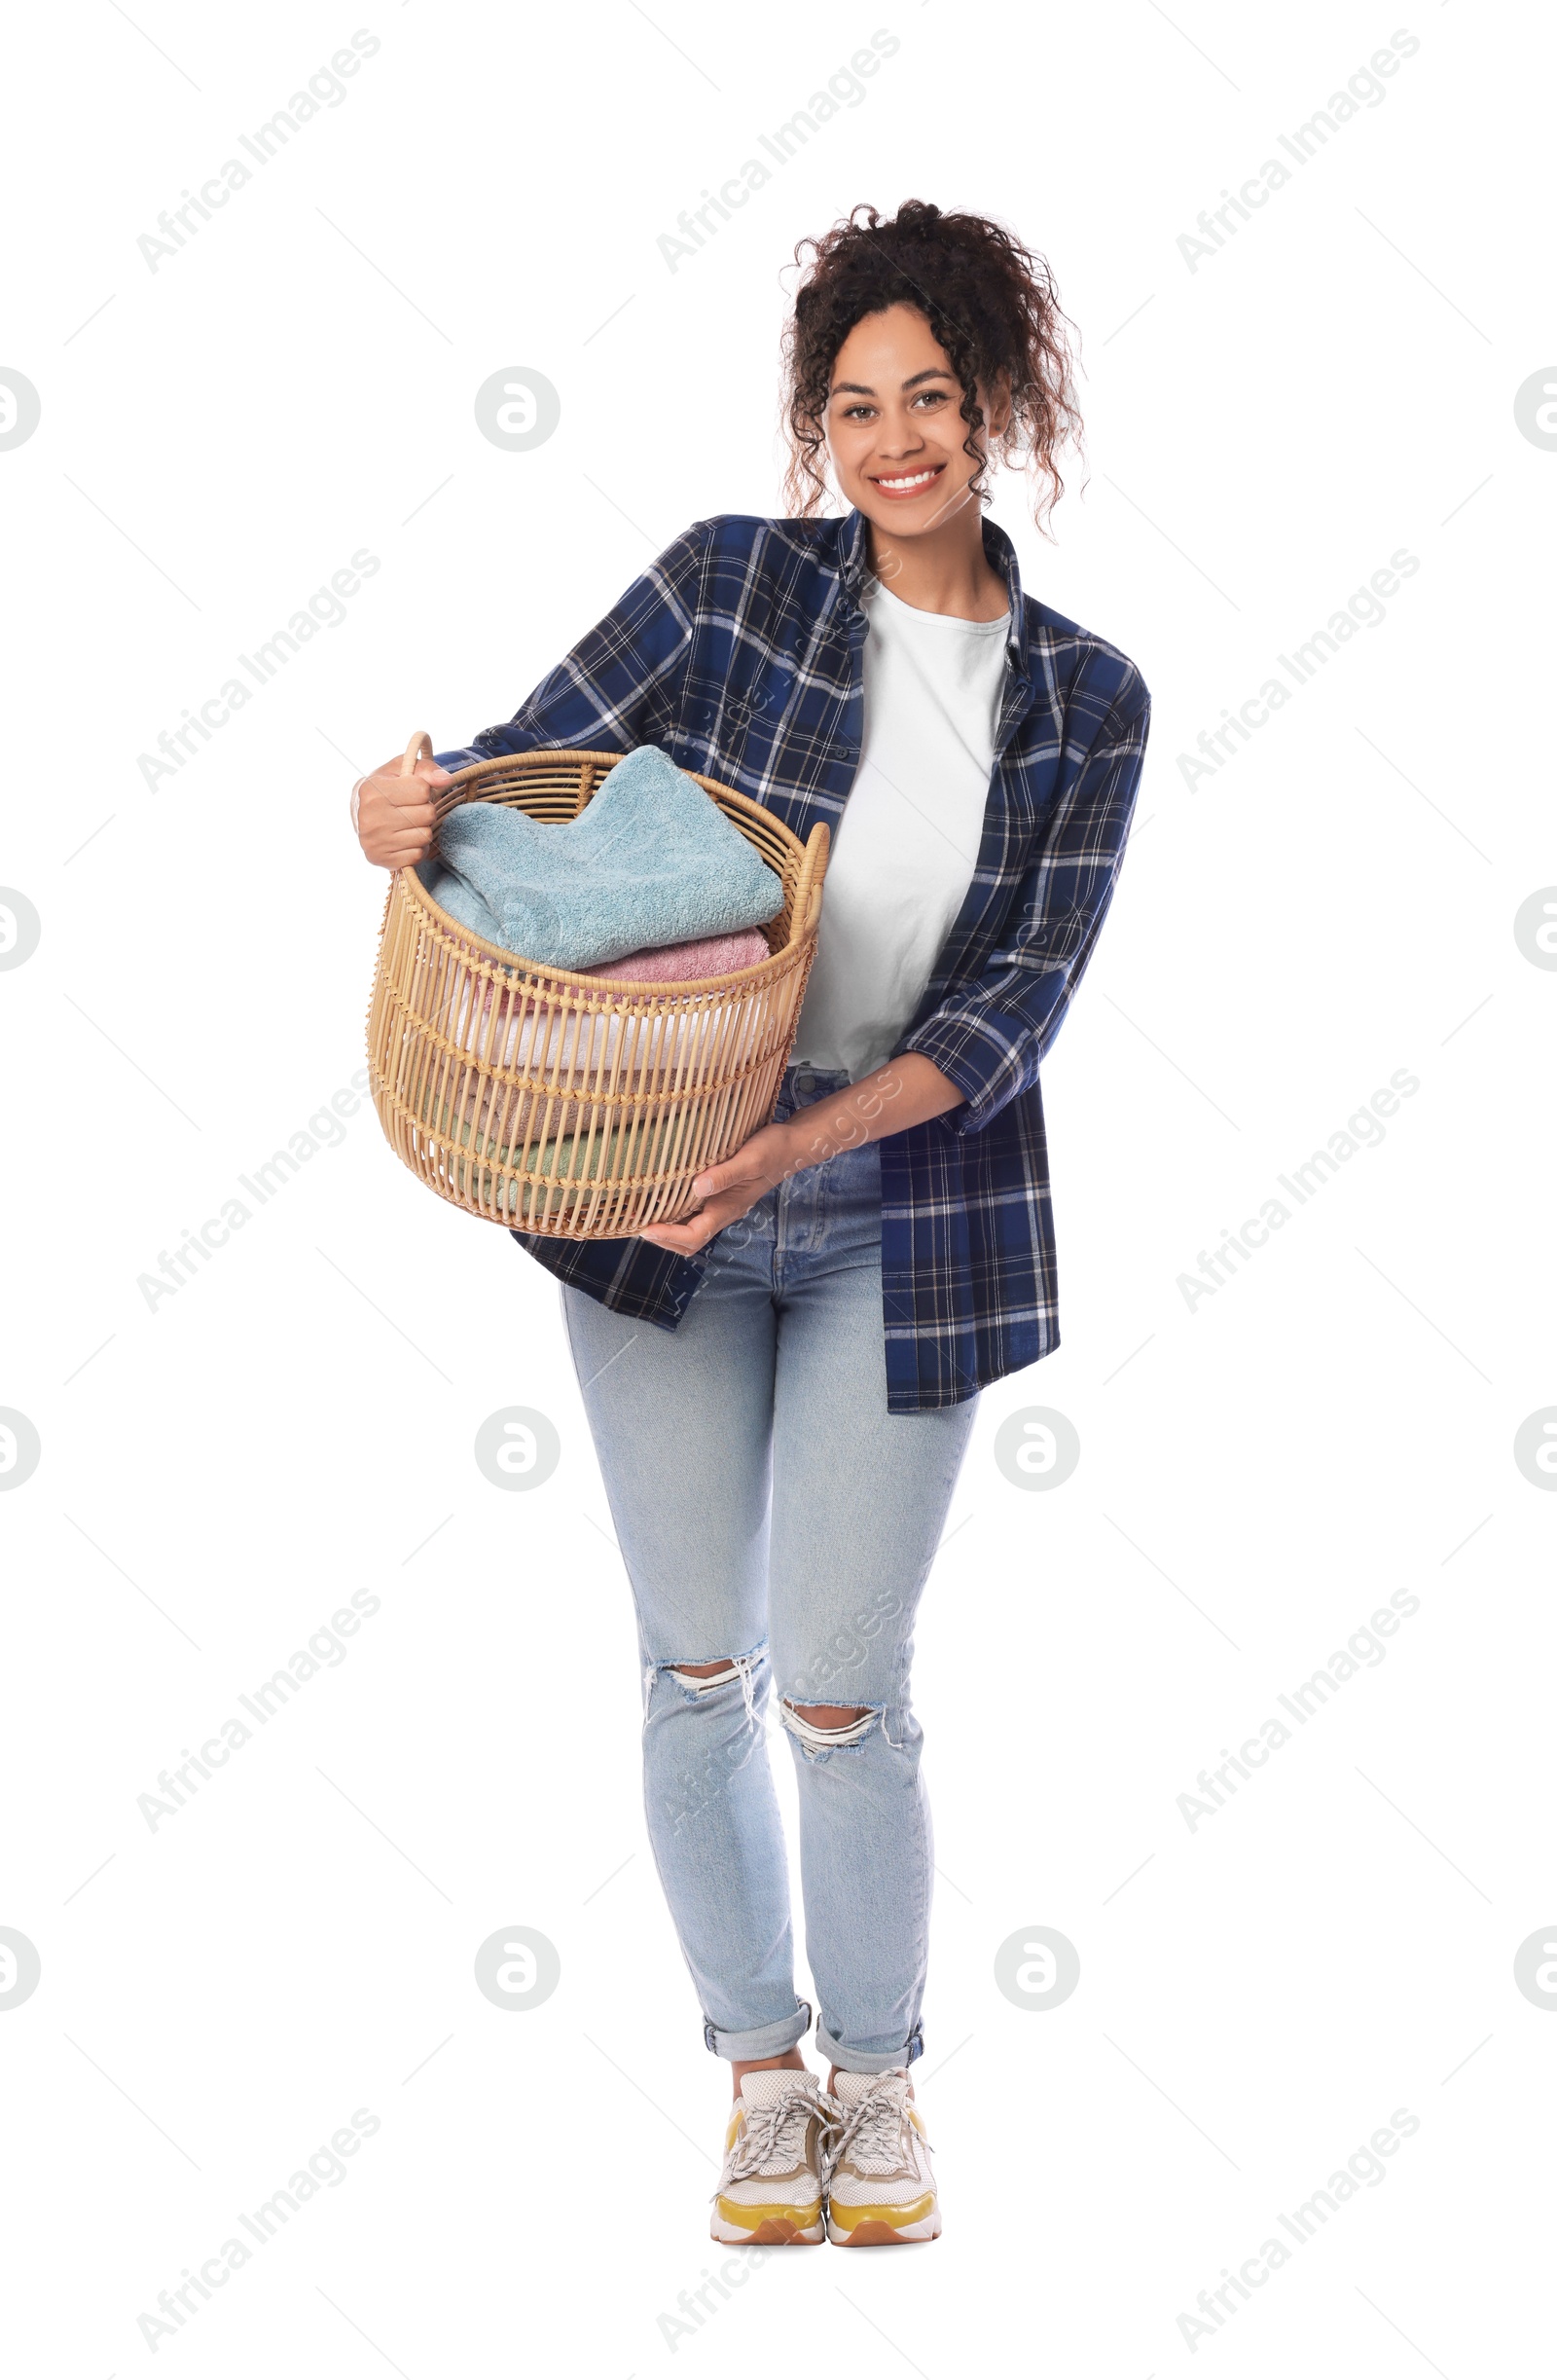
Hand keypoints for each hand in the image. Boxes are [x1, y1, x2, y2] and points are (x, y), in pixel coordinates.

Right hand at [354, 750, 452, 868]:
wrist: (360, 813)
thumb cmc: (386, 787)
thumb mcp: (400, 769)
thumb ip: (425, 769)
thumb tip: (446, 779)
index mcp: (372, 791)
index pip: (422, 790)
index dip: (423, 790)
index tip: (411, 792)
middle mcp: (370, 818)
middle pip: (427, 814)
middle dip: (425, 810)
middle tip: (412, 809)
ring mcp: (373, 842)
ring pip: (425, 836)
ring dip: (423, 829)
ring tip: (408, 823)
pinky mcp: (380, 859)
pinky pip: (418, 855)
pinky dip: (417, 847)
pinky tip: (405, 838)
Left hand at [638, 1119, 799, 1254]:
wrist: (791, 1146)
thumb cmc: (772, 1151)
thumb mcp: (750, 1159)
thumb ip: (725, 1175)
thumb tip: (697, 1188)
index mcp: (727, 1209)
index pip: (693, 1236)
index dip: (668, 1237)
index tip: (645, 1228)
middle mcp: (721, 1212)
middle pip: (687, 1241)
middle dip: (661, 1238)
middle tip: (633, 1224)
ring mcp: (720, 1205)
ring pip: (688, 1228)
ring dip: (665, 1227)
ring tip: (639, 1214)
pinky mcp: (719, 1194)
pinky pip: (692, 1211)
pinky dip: (673, 1210)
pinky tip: (659, 1196)